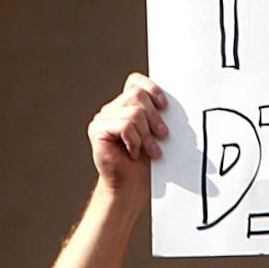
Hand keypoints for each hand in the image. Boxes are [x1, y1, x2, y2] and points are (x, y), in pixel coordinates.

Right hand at [88, 73, 167, 198]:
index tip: (165, 106)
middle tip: (162, 136)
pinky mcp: (97, 131)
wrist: (132, 185)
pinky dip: (135, 141)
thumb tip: (171, 101)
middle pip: (137, 95)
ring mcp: (101, 119)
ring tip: (148, 150)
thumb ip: (158, 113)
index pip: (135, 81)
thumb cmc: (147, 161)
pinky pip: (125, 126)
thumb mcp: (157, 132)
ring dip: (146, 135)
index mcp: (125, 106)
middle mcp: (111, 109)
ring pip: (134, 112)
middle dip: (155, 117)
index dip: (151, 88)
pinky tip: (133, 153)